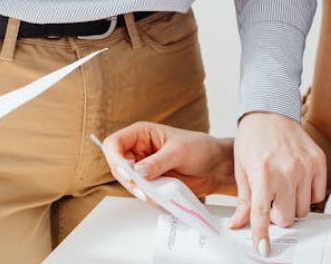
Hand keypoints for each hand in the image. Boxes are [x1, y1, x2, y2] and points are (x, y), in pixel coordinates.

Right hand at [102, 121, 235, 198]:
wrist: (215, 167)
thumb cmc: (200, 149)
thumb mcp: (179, 152)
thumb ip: (157, 162)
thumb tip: (138, 172)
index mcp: (141, 133)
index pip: (114, 144)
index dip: (115, 158)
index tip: (127, 172)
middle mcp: (139, 149)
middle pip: (116, 166)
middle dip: (128, 179)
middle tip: (143, 188)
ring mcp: (143, 167)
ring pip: (127, 181)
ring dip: (139, 189)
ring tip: (156, 191)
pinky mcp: (150, 181)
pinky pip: (140, 191)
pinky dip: (147, 196)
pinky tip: (160, 194)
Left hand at [229, 112, 325, 256]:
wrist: (269, 111)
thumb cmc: (252, 139)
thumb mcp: (242, 170)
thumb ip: (244, 201)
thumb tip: (238, 224)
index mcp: (263, 173)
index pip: (262, 214)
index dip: (262, 236)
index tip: (264, 249)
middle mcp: (286, 171)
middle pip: (287, 217)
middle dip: (278, 215)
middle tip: (271, 201)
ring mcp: (305, 166)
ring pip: (303, 208)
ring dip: (293, 205)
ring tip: (283, 188)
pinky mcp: (318, 161)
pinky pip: (318, 194)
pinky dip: (308, 194)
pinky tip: (297, 182)